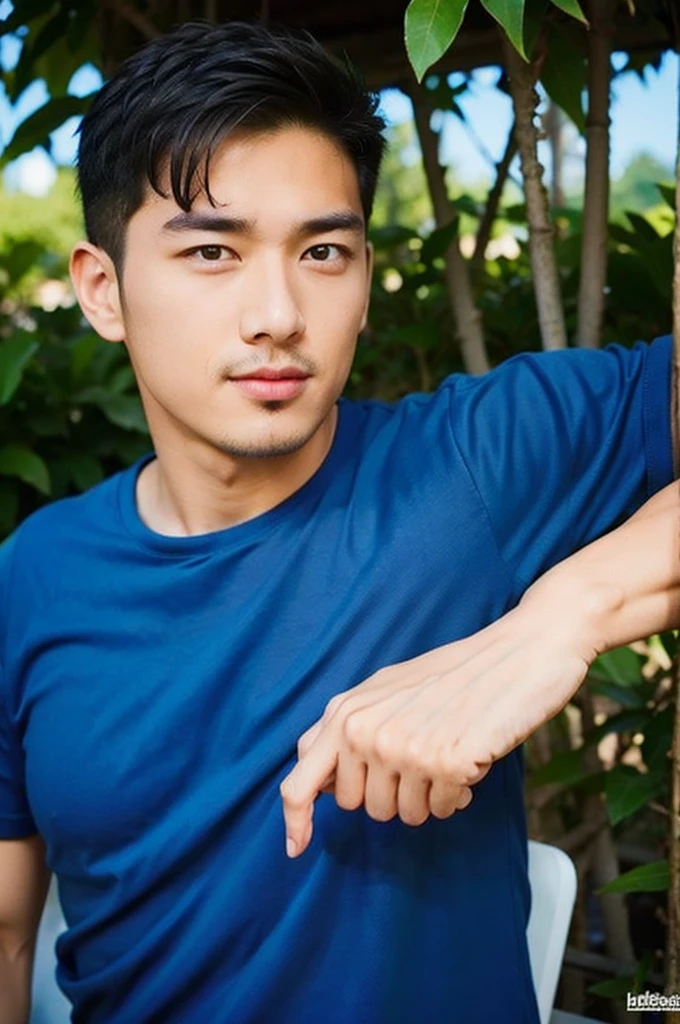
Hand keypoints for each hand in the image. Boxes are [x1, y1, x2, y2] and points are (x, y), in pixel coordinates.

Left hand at [280, 580, 597, 857]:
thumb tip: (316, 779)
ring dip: (428, 795)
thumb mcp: (386, 689)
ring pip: (403, 814)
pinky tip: (469, 756)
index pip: (299, 782)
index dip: (296, 820)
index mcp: (346, 711)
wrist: (520, 653)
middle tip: (419, 758)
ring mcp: (405, 748)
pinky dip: (457, 794)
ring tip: (447, 751)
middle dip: (391, 794)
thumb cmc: (456, 674)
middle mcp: (367, 731)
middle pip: (361, 807)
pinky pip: (442, 810)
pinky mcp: (446, 764)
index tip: (297, 847)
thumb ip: (348, 728)